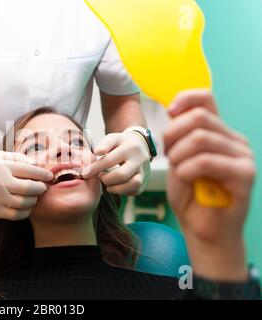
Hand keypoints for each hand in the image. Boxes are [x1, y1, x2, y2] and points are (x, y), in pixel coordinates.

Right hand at [0, 151, 52, 219]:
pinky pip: (16, 215)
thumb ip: (19, 158)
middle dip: (40, 188)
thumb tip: (37, 164)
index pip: (28, 170)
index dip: (42, 174)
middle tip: (43, 187)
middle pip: (28, 189)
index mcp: (1, 167)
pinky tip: (26, 206)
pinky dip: (25, 212)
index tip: (49, 176)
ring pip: (24, 203)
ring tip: (34, 197)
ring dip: (34, 201)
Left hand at [81, 131, 150, 195]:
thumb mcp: (113, 138)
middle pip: (121, 175)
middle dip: (106, 179)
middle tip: (100, 176)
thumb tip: (96, 152)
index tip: (84, 174)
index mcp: (129, 147)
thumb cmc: (121, 143)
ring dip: (116, 187)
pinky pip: (135, 191)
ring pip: (132, 184)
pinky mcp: (146, 180)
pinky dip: (123, 191)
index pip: (110, 160)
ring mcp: (144, 171)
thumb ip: (104, 144)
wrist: (141, 145)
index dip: (95, 168)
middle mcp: (139, 159)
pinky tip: (116, 186)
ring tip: (108, 183)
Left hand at [164, 89, 254, 280]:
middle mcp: (234, 140)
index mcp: (218, 133)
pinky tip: (186, 179)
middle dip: (172, 135)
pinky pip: (206, 161)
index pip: (206, 99)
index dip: (184, 99)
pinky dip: (187, 170)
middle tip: (169, 156)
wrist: (203, 231)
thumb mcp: (178, 160)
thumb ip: (179, 137)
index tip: (169, 113)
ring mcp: (243, 156)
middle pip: (198, 117)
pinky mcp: (245, 174)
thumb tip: (174, 111)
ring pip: (200, 138)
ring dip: (178, 156)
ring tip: (179, 171)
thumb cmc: (190, 196)